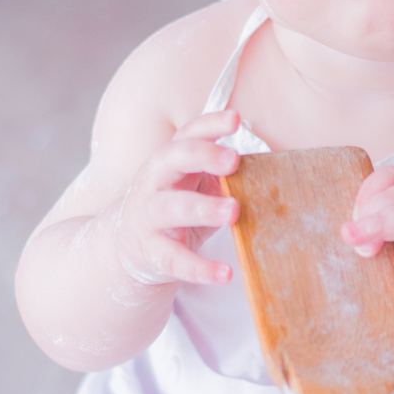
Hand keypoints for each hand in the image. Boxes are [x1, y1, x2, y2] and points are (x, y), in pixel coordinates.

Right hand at [113, 111, 240, 287]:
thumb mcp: (194, 184)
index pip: (187, 135)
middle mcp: (154, 182)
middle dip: (201, 156)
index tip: (234, 120)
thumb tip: (264, 170)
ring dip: (203, 208)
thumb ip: (220, 175)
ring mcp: (148, 217)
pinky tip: (225, 273)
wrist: (129, 246)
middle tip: (233, 161)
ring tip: (233, 211)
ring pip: (171, 208)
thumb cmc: (175, 206)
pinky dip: (200, 268)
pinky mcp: (152, 252)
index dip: (209, 125)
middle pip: (171, 159)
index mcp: (169, 160)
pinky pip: (175, 259)